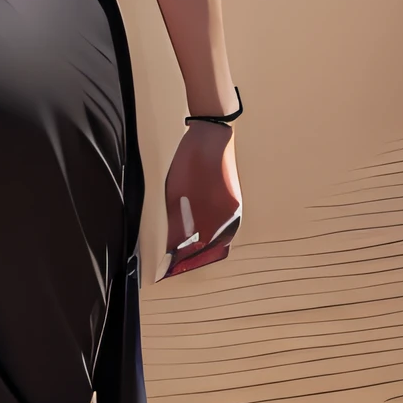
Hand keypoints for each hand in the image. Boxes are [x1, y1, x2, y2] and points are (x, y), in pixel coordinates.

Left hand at [163, 120, 242, 274]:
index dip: (185, 261)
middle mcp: (232, 216)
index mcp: (219, 215)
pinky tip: (194, 233)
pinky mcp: (233, 202)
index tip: (168, 269)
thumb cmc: (191, 161)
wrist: (211, 134)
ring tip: (181, 250)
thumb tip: (173, 247)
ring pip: (219, 240)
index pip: (202, 251)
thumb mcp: (176, 192)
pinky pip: (223, 228)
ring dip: (202, 248)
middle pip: (214, 249)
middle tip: (173, 263)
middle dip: (194, 259)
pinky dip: (209, 236)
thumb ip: (177, 222)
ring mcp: (235, 209)